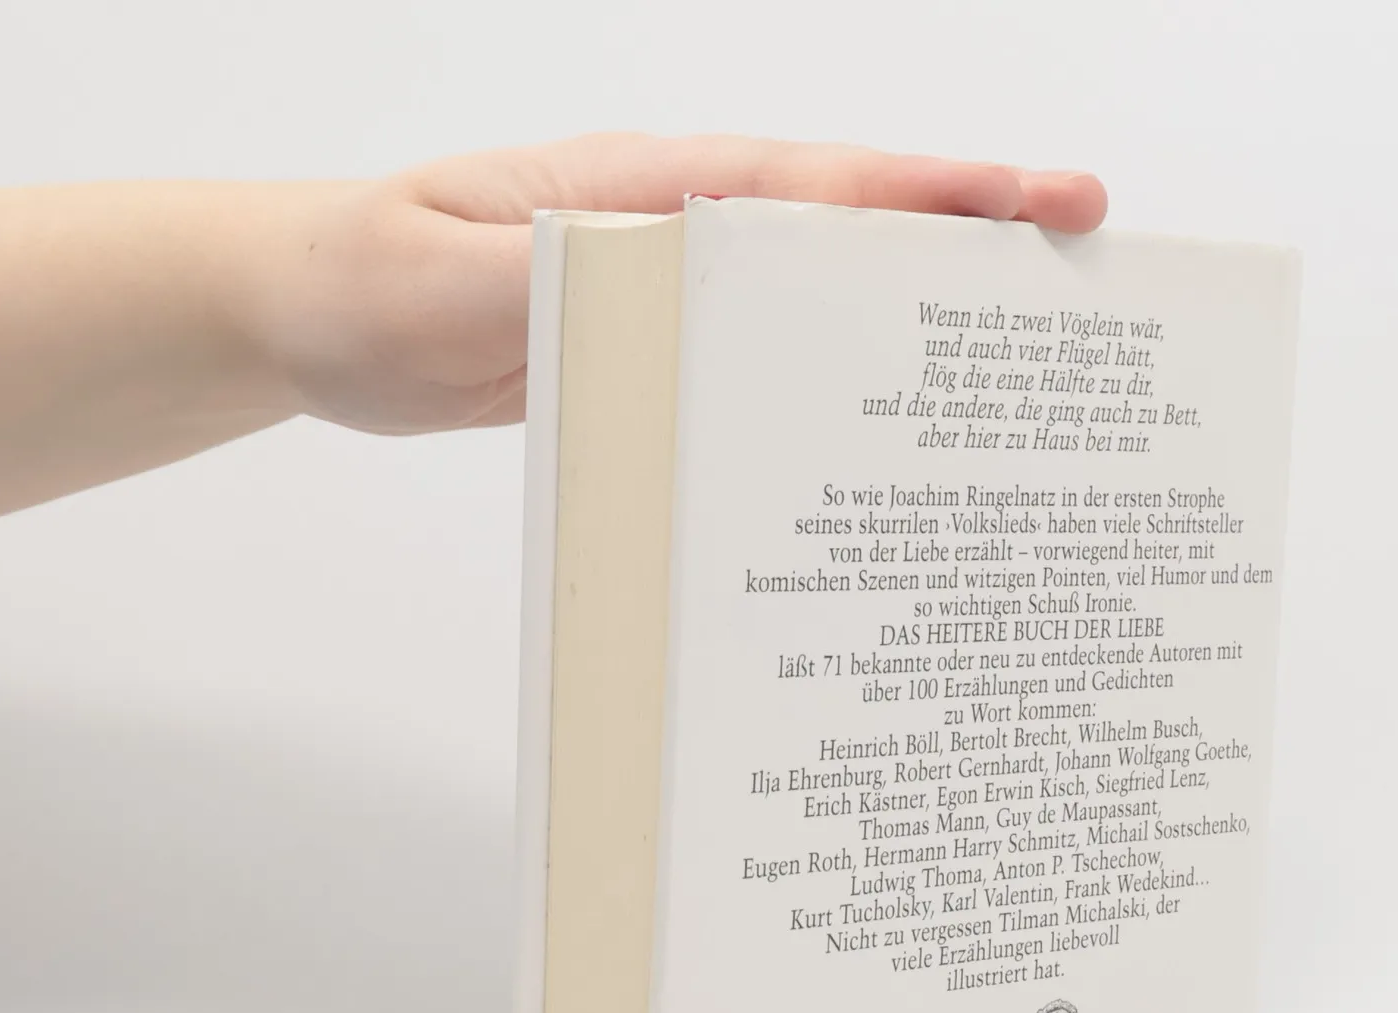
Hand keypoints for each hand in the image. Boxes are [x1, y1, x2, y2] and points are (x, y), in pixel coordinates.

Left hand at [246, 135, 1108, 436]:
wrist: (311, 316)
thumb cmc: (367, 280)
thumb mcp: (453, 282)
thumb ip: (564, 282)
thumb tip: (685, 282)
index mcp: (646, 193)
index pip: (811, 187)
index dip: (928, 199)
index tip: (1037, 206)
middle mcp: (680, 235)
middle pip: (848, 238)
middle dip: (965, 253)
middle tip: (1085, 272)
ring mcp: (676, 298)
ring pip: (818, 306)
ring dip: (913, 328)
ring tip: (1019, 369)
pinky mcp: (658, 360)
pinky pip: (764, 368)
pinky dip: (831, 389)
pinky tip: (879, 440)